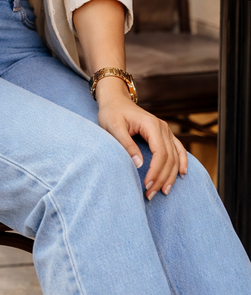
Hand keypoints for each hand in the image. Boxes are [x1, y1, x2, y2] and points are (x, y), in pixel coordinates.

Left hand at [96, 78, 187, 199]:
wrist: (115, 100)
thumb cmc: (111, 113)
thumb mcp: (113, 127)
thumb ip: (126, 144)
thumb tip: (139, 164)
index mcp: (151, 124)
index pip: (160, 152)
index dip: (156, 171)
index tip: (147, 185)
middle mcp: (162, 127)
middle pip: (169, 157)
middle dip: (161, 178)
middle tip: (150, 194)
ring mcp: (165, 130)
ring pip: (175, 156)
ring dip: (171, 175)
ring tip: (163, 192)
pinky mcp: (164, 134)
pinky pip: (178, 149)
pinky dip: (182, 161)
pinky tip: (182, 174)